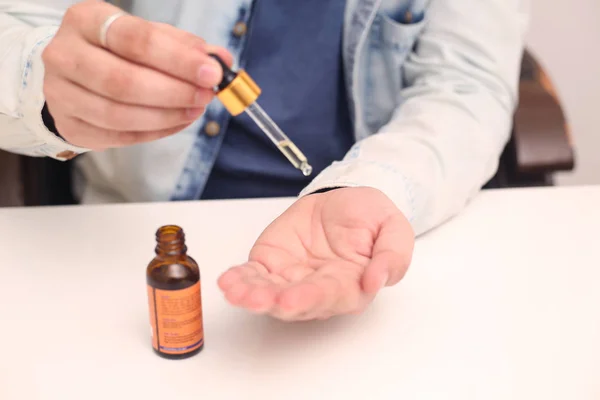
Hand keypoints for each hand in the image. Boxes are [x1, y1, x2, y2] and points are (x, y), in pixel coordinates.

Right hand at [41, 0, 231, 149]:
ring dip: (166, 116)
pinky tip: (176, 122)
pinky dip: (155, 132)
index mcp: (86, 20)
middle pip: (123, 81)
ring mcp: (61, 93)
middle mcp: (65, 54)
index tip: (211, 72)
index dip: (177, 59)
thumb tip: (221, 59)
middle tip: (205, 96)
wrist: (73, 75)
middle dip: (174, 92)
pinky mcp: (69, 125)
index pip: (134, 39)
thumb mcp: (149, 37)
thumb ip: (184, 46)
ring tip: (194, 110)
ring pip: (118, 114)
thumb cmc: (118, 52)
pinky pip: (118, 136)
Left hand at [217, 187, 414, 320]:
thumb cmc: (371, 218)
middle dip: (274, 302)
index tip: (291, 298)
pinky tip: (228, 281)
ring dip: (251, 295)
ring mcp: (291, 279)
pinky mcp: (270, 264)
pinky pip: (253, 276)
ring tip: (235, 291)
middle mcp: (317, 290)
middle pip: (295, 302)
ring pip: (269, 294)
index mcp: (350, 286)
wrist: (344, 199)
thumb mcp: (394, 228)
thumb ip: (392, 255)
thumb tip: (376, 281)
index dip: (310, 298)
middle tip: (257, 300)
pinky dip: (239, 280)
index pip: (330, 296)